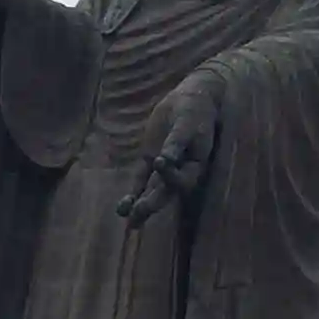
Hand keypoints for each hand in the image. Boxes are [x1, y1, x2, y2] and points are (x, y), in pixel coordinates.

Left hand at [117, 81, 220, 226]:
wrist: (189, 100)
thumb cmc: (194, 112)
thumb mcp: (187, 124)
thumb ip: (177, 142)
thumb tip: (167, 159)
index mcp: (195, 166)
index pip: (183, 179)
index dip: (171, 175)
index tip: (160, 161)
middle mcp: (180, 173)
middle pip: (166, 192)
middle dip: (152, 203)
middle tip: (138, 212)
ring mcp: (163, 170)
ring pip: (152, 192)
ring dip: (141, 205)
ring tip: (127, 217)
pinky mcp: (150, 163)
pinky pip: (141, 181)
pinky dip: (134, 193)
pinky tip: (123, 207)